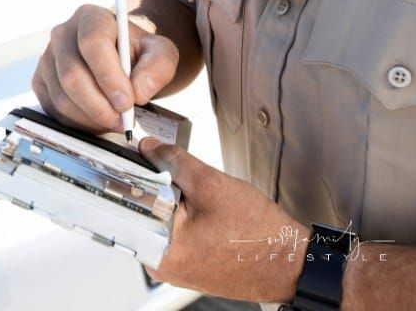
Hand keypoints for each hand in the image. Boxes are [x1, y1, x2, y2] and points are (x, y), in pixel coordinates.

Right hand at [31, 4, 178, 132]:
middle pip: (72, 75)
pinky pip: (53, 109)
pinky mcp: (40, 81)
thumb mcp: (161, 53)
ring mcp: (47, 58)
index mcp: (90, 17)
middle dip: (99, 105)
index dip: (109, 76)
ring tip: (115, 121)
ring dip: (91, 117)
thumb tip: (139, 91)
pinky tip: (97, 119)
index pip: (92, 43)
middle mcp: (62, 34)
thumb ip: (159, 66)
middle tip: (122, 121)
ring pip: (62, 97)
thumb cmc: (138, 54)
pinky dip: (78, 122)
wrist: (121, 60)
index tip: (128, 101)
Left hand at [140, 138, 308, 302]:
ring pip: (156, 220)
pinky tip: (199, 211)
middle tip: (176, 181)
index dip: (131, 175)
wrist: (288, 260)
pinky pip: (170, 232)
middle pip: (140, 211)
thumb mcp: (211, 184)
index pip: (127, 204)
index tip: (134, 160)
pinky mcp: (185, 264)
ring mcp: (172, 267)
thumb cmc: (258, 233)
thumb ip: (173, 161)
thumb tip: (148, 148)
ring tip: (195, 199)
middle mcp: (161, 264)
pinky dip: (179, 215)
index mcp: (160, 250)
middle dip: (154, 188)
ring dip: (168, 201)